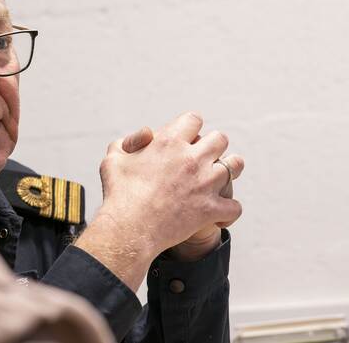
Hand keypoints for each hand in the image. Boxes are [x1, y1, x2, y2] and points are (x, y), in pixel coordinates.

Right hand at [121, 122, 244, 260]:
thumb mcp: (113, 159)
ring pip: (235, 166)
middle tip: (204, 157)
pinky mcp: (210, 208)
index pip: (193, 119)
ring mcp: (204, 183)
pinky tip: (218, 213)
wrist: (128, 228)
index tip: (187, 136)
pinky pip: (234, 206)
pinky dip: (228, 210)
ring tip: (218, 178)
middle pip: (220, 139)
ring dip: (228, 170)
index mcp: (168, 142)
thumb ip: (128, 142)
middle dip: (213, 146)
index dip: (190, 126)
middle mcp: (191, 158)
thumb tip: (147, 134)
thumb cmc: (118, 193)